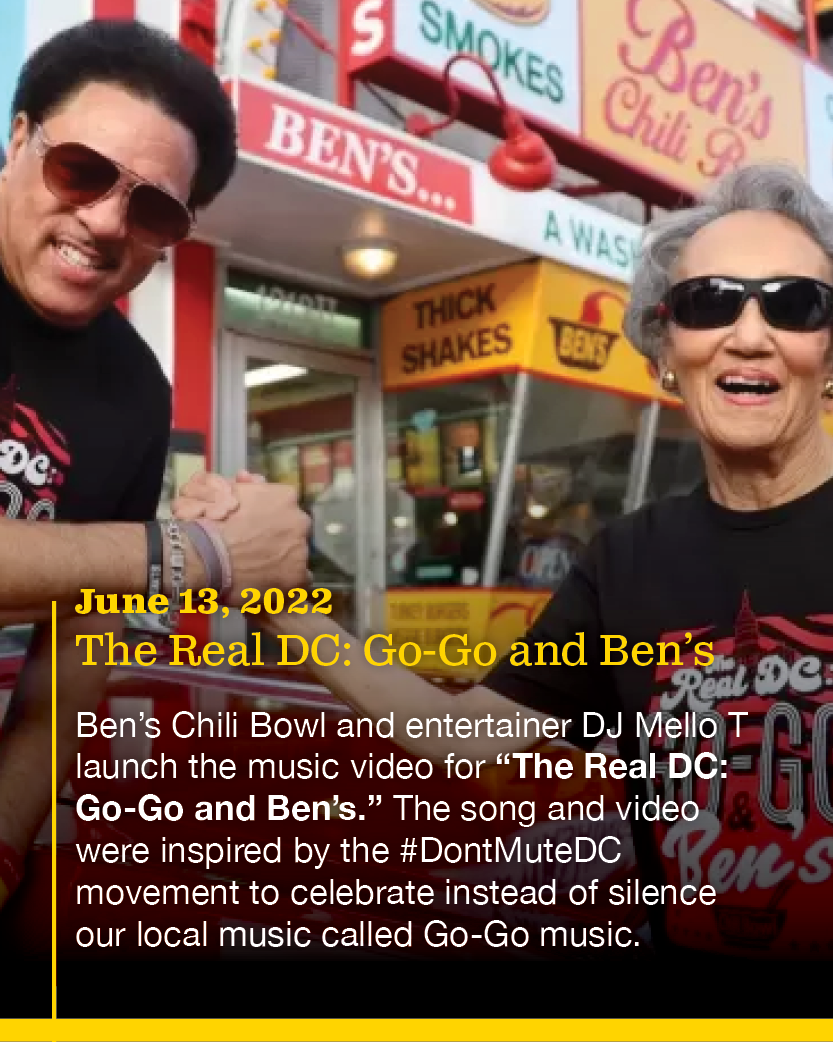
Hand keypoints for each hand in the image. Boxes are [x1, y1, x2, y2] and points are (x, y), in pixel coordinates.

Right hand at [173, 471, 309, 603]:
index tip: (256, 529)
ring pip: (297, 555)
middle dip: (279, 538)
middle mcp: (299, 520)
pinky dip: (287, 584)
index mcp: (285, 497)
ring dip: (282, 561)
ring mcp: (300, 549)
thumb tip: (248, 478)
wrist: (203, 554)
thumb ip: (247, 487)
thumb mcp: (230, 491)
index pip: (286, 508)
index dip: (271, 520)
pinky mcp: (297, 576)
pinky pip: (300, 582)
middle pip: (294, 530)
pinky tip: (269, 586)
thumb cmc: (211, 521)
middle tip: (254, 549)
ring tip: (257, 570)